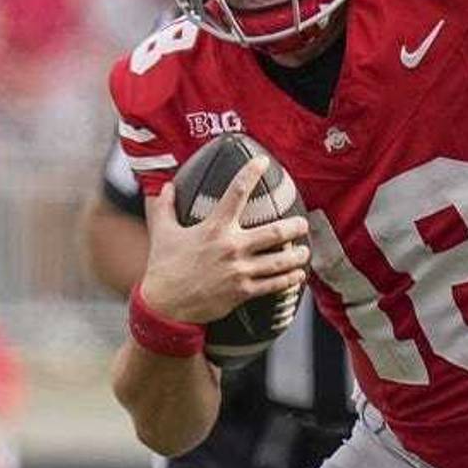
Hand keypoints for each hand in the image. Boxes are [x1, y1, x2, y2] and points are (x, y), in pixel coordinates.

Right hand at [139, 157, 309, 323]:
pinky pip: (274, 284)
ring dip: (297, 255)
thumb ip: (164, 207)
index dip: (251, 173)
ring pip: (280, 260)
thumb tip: (166, 186)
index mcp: (214, 228)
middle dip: (294, 226)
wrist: (164, 306)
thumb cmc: (163, 266)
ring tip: (304, 251)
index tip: (263, 161)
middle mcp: (231, 247)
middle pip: (274, 232)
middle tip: (303, 224)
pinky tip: (298, 275)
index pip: (236, 193)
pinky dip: (290, 279)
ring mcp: (239, 270)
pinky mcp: (243, 291)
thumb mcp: (162, 233)